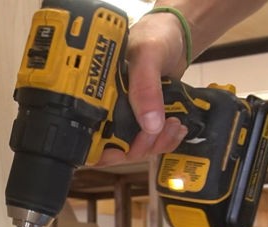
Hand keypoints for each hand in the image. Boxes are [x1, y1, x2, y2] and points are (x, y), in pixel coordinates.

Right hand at [97, 11, 189, 165]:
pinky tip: (177, 127)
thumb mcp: (148, 55)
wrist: (176, 34)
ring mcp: (130, 117)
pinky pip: (154, 142)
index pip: (91, 137)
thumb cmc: (154, 36)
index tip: (123, 150)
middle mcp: (111, 110)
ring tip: (174, 124)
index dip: (104, 150)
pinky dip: (167, 140)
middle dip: (139, 147)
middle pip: (115, 150)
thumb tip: (149, 126)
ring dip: (158, 143)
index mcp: (99, 96)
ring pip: (137, 149)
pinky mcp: (149, 120)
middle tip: (157, 130)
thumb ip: (146, 88)